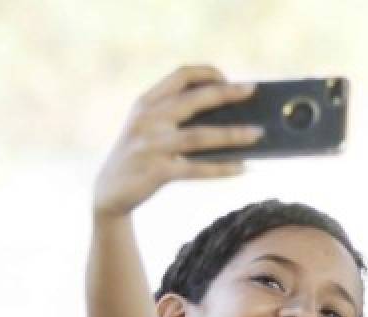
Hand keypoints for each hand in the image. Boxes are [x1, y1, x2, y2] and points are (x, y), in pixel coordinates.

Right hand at [93, 65, 261, 218]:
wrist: (109, 192)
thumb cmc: (142, 157)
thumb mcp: (151, 129)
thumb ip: (178, 118)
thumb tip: (232, 119)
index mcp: (146, 102)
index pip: (179, 75)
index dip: (207, 73)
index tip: (228, 78)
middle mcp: (147, 119)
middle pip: (193, 99)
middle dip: (226, 93)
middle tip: (252, 90)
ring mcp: (151, 145)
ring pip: (200, 136)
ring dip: (233, 134)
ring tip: (258, 133)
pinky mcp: (156, 171)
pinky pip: (197, 169)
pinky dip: (222, 168)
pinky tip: (243, 168)